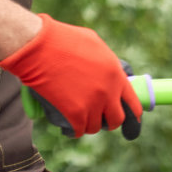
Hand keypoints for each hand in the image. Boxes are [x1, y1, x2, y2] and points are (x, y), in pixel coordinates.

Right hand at [0, 14, 141, 138]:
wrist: (38, 46)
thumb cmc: (62, 39)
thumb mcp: (94, 43)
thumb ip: (105, 61)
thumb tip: (107, 72)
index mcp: (115, 74)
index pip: (133, 103)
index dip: (132, 113)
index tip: (130, 119)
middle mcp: (108, 92)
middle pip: (117, 119)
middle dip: (109, 121)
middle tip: (99, 118)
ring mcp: (92, 104)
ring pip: (96, 127)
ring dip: (89, 125)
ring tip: (80, 119)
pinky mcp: (74, 114)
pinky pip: (78, 131)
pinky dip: (74, 132)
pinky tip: (69, 129)